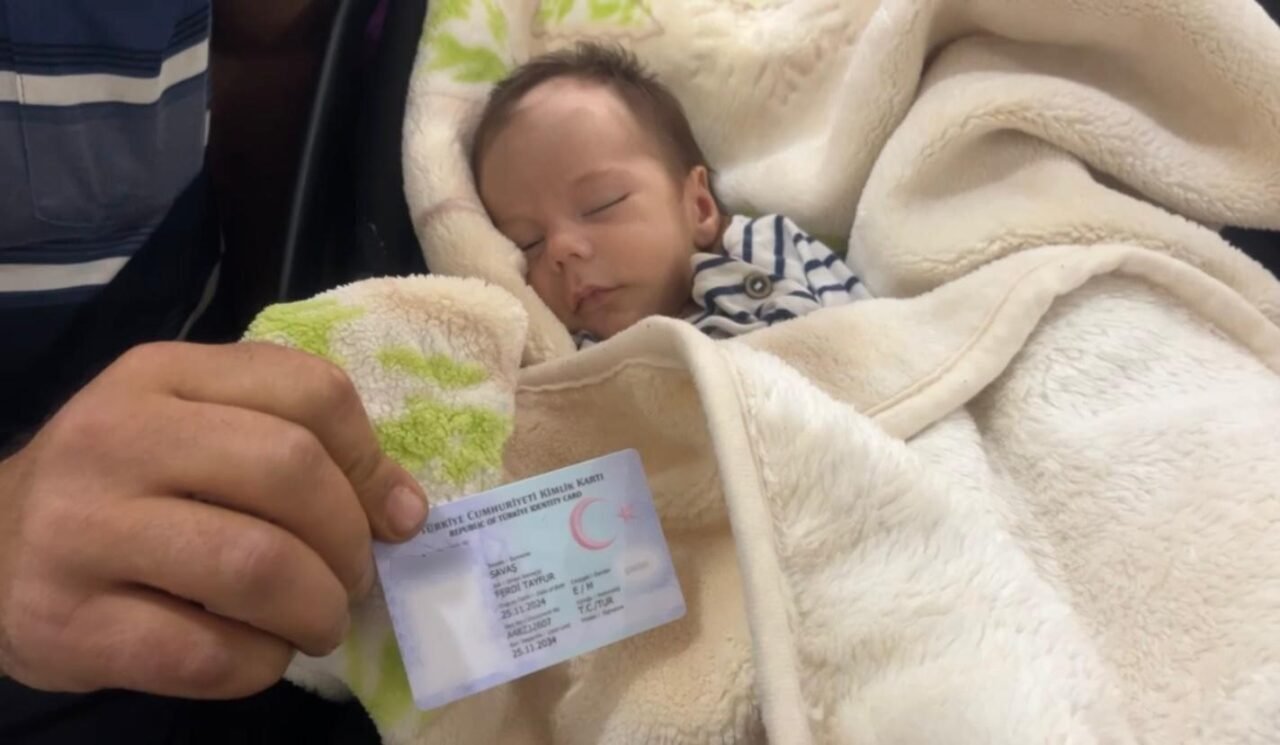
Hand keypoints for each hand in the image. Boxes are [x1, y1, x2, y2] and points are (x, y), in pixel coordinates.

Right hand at [0, 342, 427, 698]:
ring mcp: (81, 530)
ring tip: (317, 622)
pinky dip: (259, 663)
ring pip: (255, 566)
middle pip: (290, 472)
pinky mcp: (65, 622)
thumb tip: (405, 512)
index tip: (393, 515)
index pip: (311, 391)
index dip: (373, 462)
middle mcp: (116, 438)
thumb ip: (301, 446)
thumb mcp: (200, 432)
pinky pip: (203, 652)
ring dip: (317, 609)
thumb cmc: (127, 486)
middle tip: (353, 579)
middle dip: (349, 541)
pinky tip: (259, 654)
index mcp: (163, 375)